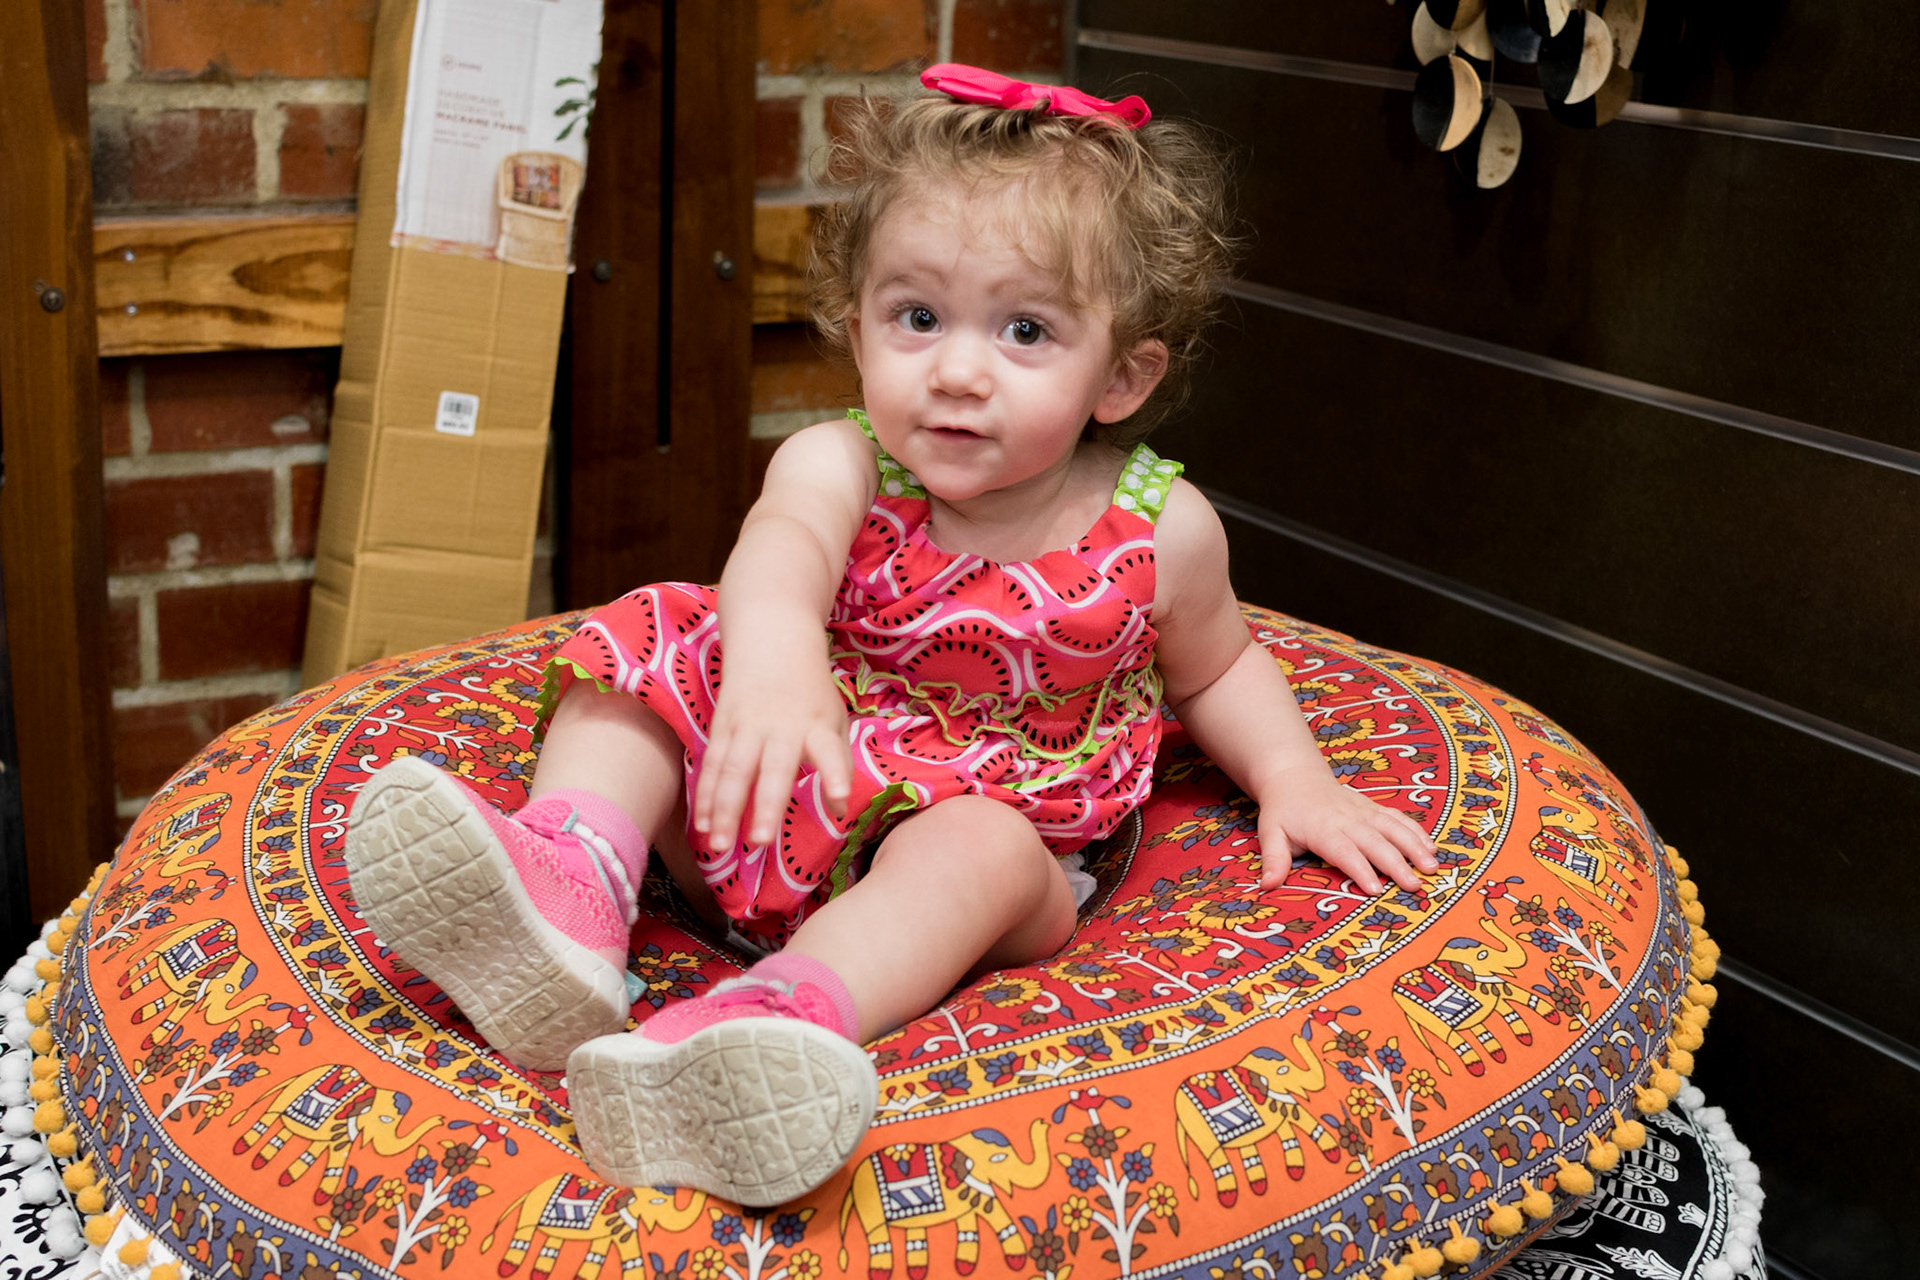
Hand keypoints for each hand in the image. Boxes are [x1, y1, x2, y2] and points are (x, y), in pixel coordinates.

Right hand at [693, 664, 852, 852]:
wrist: (771, 641)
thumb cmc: (809, 693)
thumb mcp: (834, 720)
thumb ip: (838, 765)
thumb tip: (839, 812)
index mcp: (817, 726)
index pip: (829, 752)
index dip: (834, 775)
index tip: (839, 800)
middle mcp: (781, 728)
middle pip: (772, 769)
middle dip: (764, 806)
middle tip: (759, 842)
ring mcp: (747, 726)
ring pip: (732, 771)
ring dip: (724, 810)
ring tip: (720, 846)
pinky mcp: (722, 727)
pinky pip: (711, 765)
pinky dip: (705, 796)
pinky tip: (702, 826)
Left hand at [1254, 765, 1438, 894]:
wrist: (1295, 776)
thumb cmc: (1283, 811)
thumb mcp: (1270, 832)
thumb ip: (1273, 859)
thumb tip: (1266, 885)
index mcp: (1323, 829)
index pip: (1344, 852)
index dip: (1360, 870)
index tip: (1376, 889)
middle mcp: (1348, 819)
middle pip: (1376, 843)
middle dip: (1396, 864)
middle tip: (1414, 886)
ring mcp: (1364, 812)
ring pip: (1394, 828)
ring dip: (1415, 846)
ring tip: (1432, 867)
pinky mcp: (1374, 808)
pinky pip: (1398, 818)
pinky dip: (1416, 831)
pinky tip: (1432, 846)